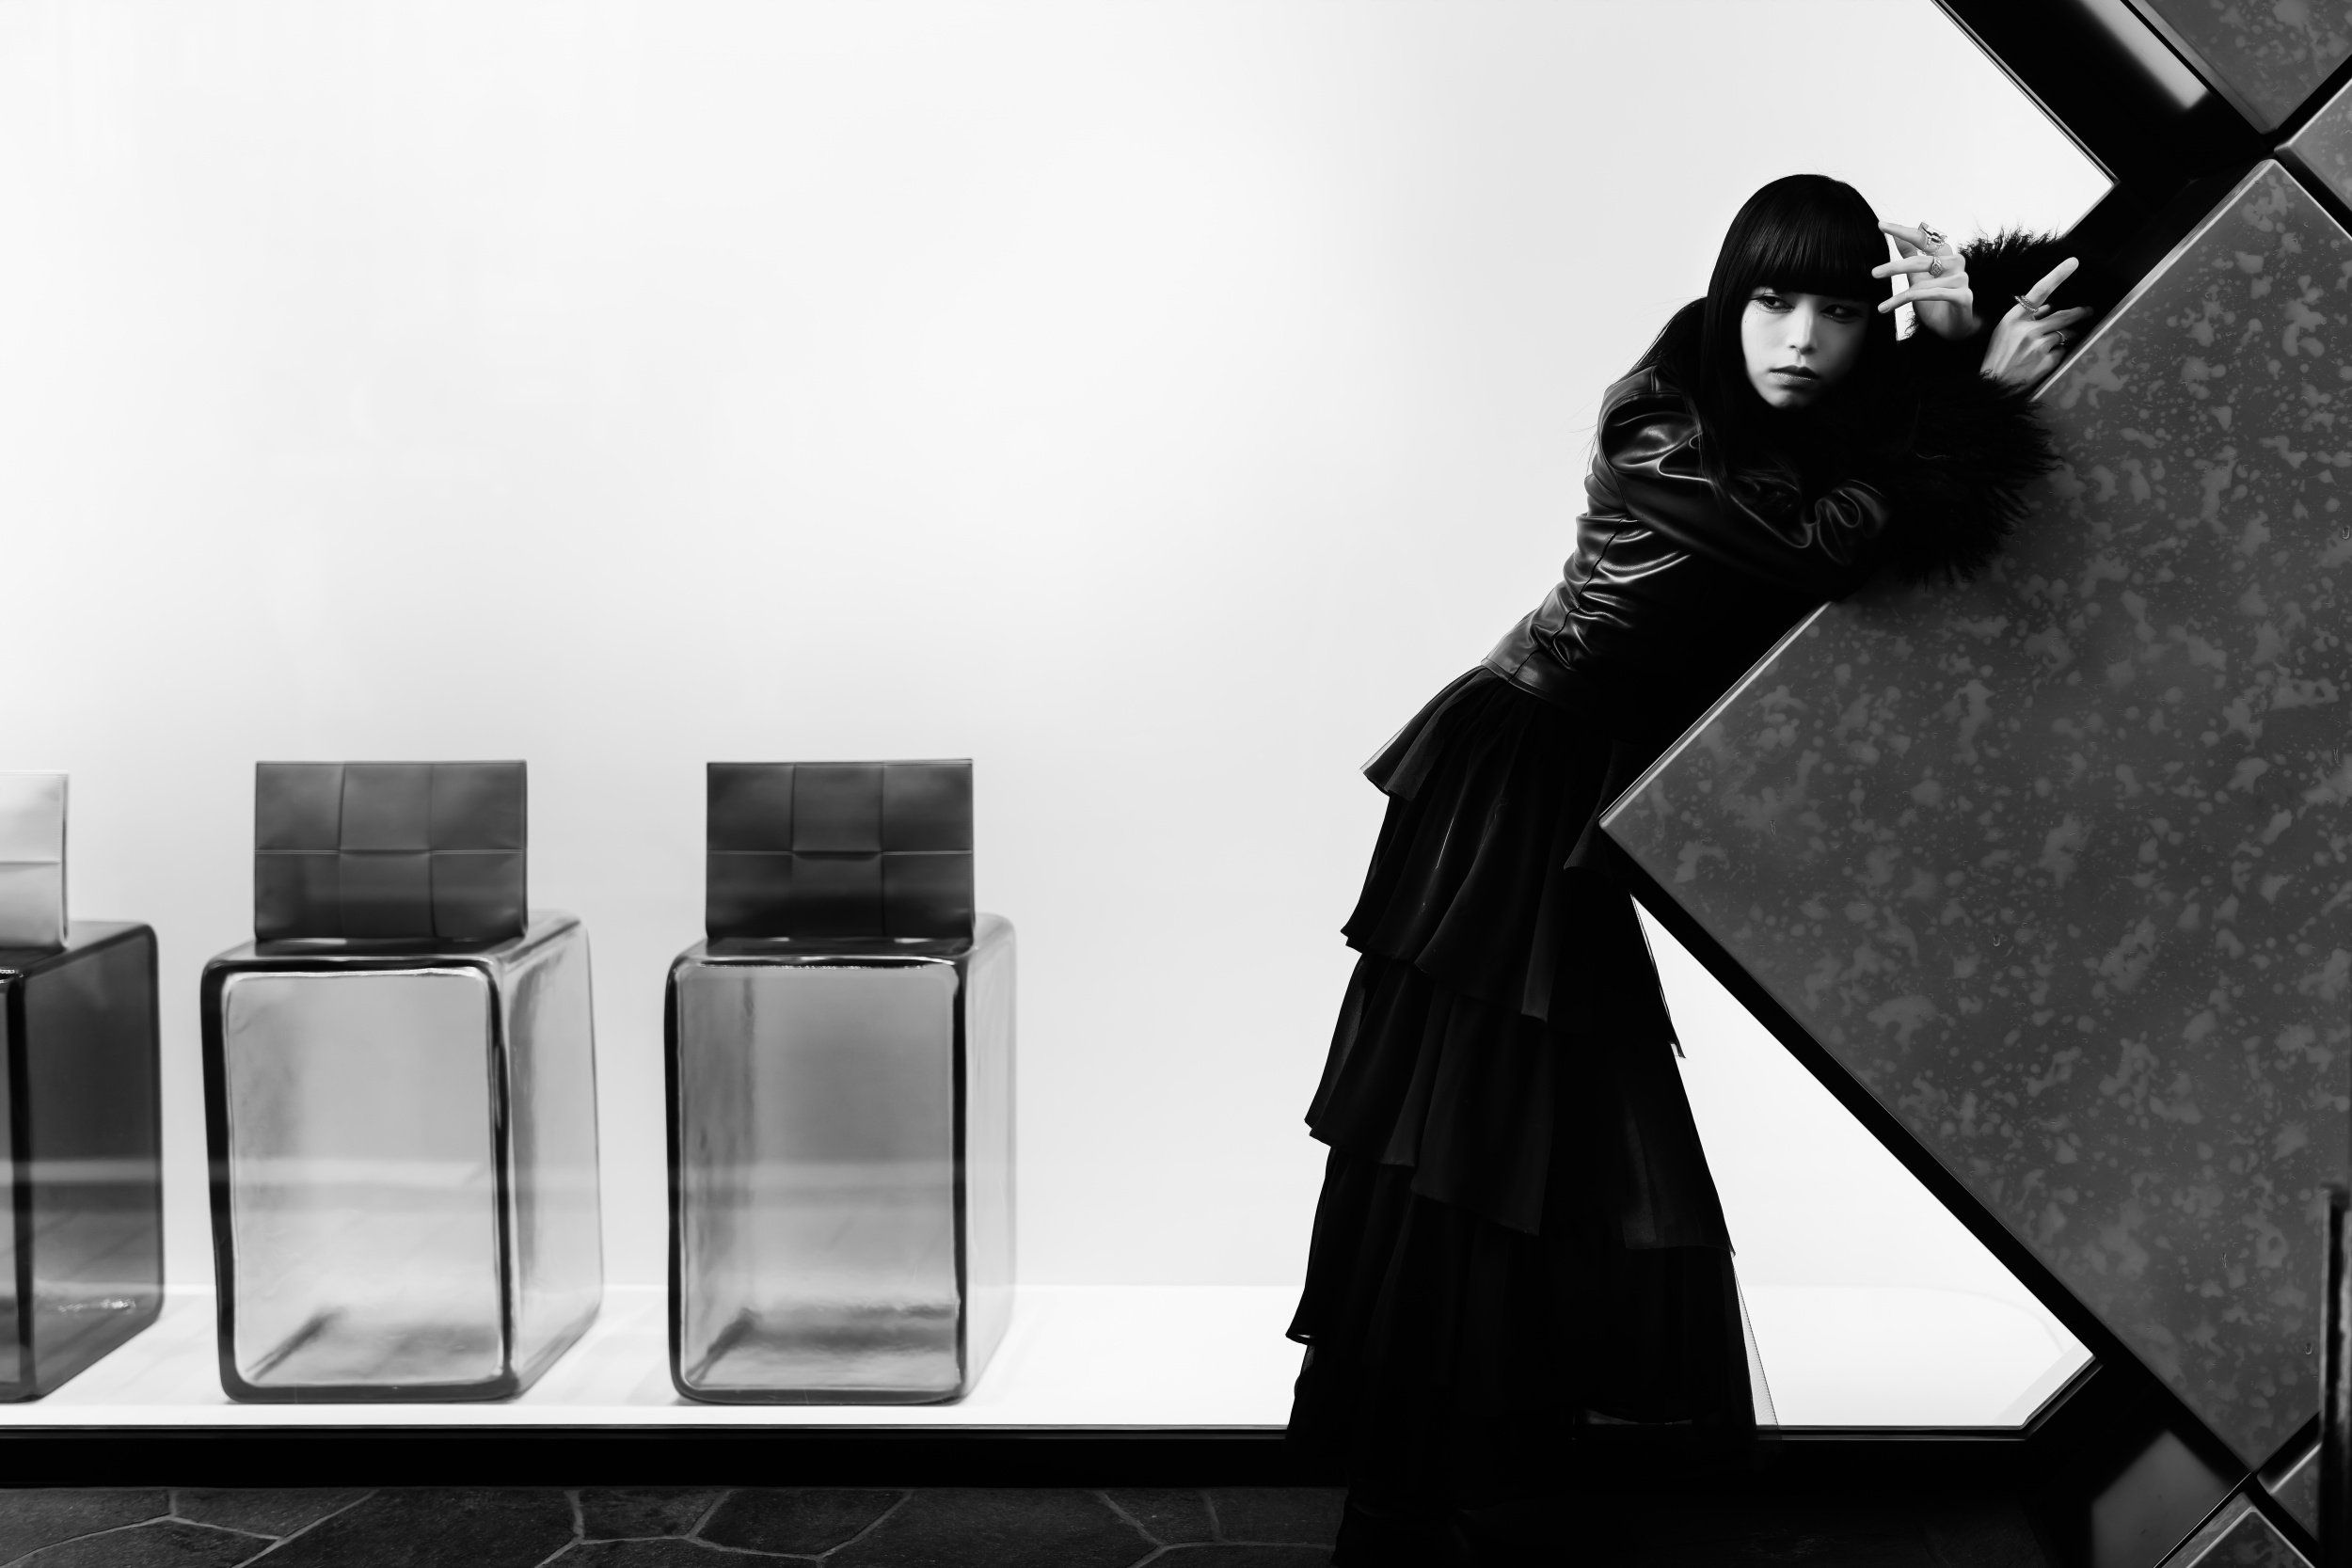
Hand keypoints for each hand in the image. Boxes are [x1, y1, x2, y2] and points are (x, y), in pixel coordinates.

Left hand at [1874, 221, 1975, 339]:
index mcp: (1945, 255)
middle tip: (1874, 273)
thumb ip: (1910, 255)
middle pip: (1921, 260)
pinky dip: (1909, 301)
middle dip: (1895, 267)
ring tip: (1881, 307)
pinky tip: (1889, 307)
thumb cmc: (1937, 301)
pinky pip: (1933, 295)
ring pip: (1923, 283)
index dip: (1903, 231)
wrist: (1955, 327)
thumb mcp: (1919, 277)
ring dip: (1899, 296)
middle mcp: (1956, 263)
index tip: (1881, 225)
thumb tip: (1896, 235)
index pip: (1924, 238)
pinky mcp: (1964, 296)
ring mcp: (1962, 279)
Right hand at [1980, 257, 2094, 388]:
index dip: (2058, 275)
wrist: (1994, 386)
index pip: (2039, 291)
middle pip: (2063, 315)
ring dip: (2066, 336)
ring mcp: (2037, 346)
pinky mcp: (2046, 362)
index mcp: (2013, 319)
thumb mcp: (2004, 332)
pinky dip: (2058, 353)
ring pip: (2065, 334)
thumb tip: (2049, 306)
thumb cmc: (1997, 357)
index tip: (2073, 262)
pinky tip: (2044, 360)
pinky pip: (2062, 351)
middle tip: (2088, 310)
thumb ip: (2026, 317)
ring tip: (2053, 344)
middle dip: (2079, 312)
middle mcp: (2026, 330)